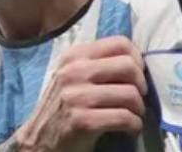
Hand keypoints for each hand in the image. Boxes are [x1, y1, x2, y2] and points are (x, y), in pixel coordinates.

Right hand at [10, 36, 146, 151]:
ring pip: (130, 94)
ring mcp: (77, 96)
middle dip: (141, 86)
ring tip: (132, 115)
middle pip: (129, 67)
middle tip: (136, 98)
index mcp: (74, 56)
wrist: (40, 138)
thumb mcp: (73, 75)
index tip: (135, 76)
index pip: (120, 43)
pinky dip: (134, 125)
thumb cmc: (63, 105)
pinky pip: (125, 118)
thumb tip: (136, 61)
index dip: (137, 59)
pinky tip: (128, 128)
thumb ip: (97, 63)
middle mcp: (74, 71)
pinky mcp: (82, 120)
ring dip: (138, 109)